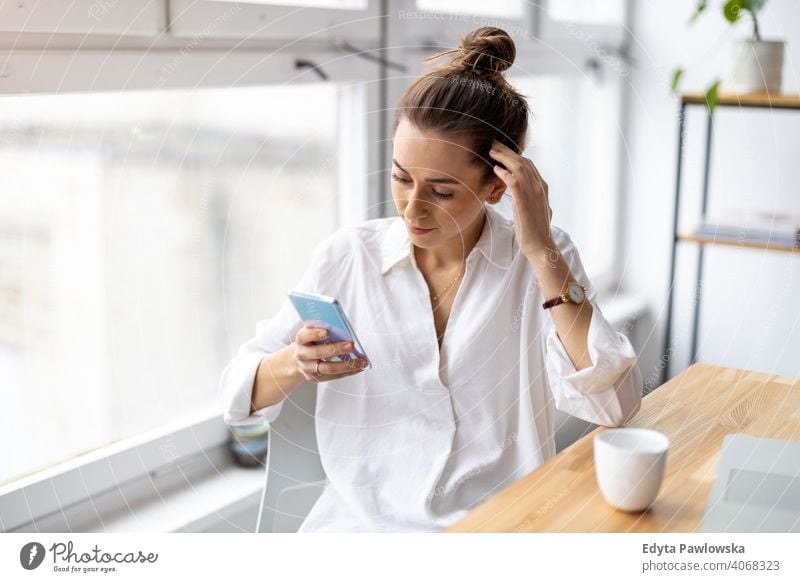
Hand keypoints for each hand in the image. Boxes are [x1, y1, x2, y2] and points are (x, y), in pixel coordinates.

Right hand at [293, 326, 368, 382]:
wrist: (298, 360)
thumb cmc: (311, 342)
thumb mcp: (312, 333)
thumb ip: (323, 329)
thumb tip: (343, 328)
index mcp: (301, 340)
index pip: (304, 336)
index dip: (314, 334)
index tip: (327, 331)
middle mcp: (302, 355)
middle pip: (318, 353)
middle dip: (336, 349)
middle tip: (351, 345)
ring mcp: (308, 368)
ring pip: (328, 368)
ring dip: (347, 365)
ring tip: (362, 361)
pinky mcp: (315, 378)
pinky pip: (333, 376)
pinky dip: (348, 372)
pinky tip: (359, 368)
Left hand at [488, 140, 554, 257]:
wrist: (541, 246)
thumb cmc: (535, 232)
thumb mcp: (536, 211)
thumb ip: (532, 200)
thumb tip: (525, 197)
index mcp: (542, 187)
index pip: (528, 165)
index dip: (514, 156)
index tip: (502, 151)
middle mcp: (539, 186)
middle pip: (523, 161)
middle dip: (507, 151)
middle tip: (494, 144)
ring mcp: (533, 192)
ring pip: (518, 166)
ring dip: (504, 157)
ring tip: (492, 151)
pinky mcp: (523, 200)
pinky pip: (513, 180)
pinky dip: (504, 172)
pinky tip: (495, 169)